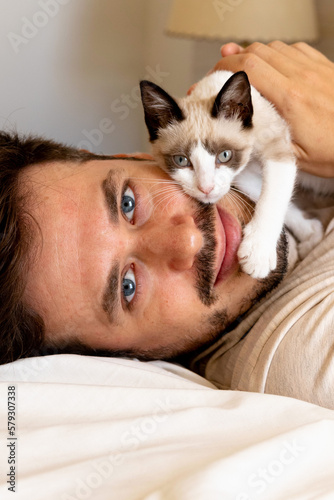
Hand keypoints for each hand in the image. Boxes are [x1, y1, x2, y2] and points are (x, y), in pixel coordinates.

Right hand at [212, 41, 333, 177]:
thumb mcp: (294, 157)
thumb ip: (267, 141)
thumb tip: (242, 133)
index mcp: (291, 99)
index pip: (250, 68)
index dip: (226, 67)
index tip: (215, 76)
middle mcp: (303, 77)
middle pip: (258, 52)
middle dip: (234, 59)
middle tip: (223, 72)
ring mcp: (316, 68)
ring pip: (275, 47)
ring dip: (254, 55)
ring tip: (242, 66)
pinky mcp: (325, 67)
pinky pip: (295, 49)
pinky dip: (277, 53)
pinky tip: (272, 64)